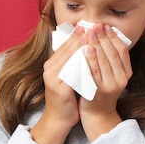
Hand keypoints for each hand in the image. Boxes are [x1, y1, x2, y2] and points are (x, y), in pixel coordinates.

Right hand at [30, 26, 85, 143]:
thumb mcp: (68, 77)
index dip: (78, 35)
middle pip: (67, 49)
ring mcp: (53, 78)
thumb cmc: (66, 97)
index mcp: (52, 64)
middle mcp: (50, 69)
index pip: (66, 45)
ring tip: (94, 38)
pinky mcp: (59, 88)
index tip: (89, 25)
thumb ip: (73, 62)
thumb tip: (85, 45)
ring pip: (70, 58)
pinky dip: (82, 64)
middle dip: (81, 37)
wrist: (58, 118)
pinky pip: (73, 72)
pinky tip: (92, 58)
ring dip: (82, 47)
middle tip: (94, 27)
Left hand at [79, 24, 132, 140]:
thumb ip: (110, 60)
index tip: (105, 26)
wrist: (97, 114)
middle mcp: (121, 78)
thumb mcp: (110, 75)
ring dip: (96, 43)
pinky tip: (86, 48)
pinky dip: (90, 58)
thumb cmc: (100, 91)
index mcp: (126, 72)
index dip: (114, 36)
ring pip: (104, 59)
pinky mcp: (99, 90)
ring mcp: (111, 85)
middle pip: (112, 52)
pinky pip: (94, 70)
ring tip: (89, 31)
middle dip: (103, 36)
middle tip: (95, 24)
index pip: (122, 50)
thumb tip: (103, 36)